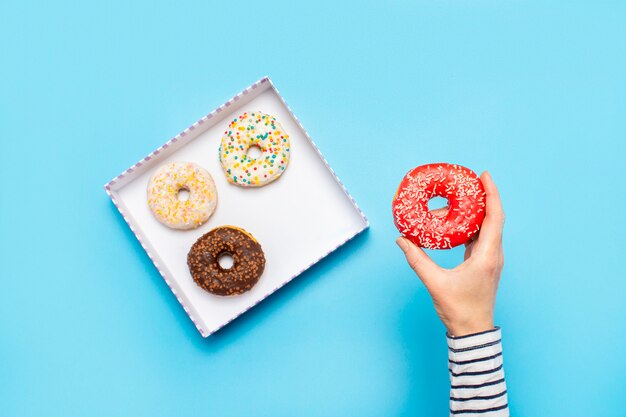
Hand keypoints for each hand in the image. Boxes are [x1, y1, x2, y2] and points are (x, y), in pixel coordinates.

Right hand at [396, 171, 504, 336]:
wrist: (473, 331)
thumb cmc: (459, 309)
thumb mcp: (435, 283)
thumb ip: (417, 260)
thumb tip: (402, 240)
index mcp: (487, 255)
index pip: (494, 217)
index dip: (492, 194)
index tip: (484, 176)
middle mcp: (494, 254)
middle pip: (492, 217)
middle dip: (480, 198)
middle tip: (462, 184)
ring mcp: (491, 259)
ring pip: (486, 227)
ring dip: (473, 212)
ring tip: (455, 201)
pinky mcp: (484, 263)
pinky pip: (481, 236)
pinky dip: (470, 225)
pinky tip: (457, 221)